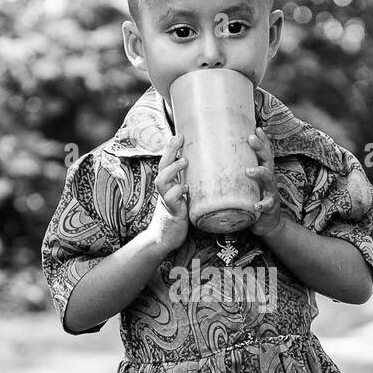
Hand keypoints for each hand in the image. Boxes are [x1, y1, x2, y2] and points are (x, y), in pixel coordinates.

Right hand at [146, 132, 188, 253]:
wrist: (164, 238)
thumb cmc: (178, 217)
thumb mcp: (184, 198)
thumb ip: (191, 187)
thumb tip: (210, 174)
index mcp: (169, 185)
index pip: (166, 162)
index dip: (171, 148)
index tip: (179, 134)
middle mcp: (165, 190)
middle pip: (162, 165)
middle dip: (169, 150)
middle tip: (179, 138)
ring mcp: (165, 200)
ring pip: (162, 180)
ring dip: (173, 169)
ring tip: (184, 161)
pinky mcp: (171, 212)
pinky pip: (170, 198)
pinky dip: (177, 192)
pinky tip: (186, 189)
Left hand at [246, 127, 282, 237]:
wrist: (266, 223)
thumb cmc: (252, 200)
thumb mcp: (245, 184)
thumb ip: (235, 173)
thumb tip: (212, 161)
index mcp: (262, 171)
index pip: (264, 153)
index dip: (262, 140)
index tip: (256, 128)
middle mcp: (268, 179)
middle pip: (267, 159)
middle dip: (260, 148)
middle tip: (250, 138)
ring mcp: (271, 192)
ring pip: (269, 179)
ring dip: (260, 172)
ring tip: (249, 171)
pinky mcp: (270, 207)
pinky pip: (268, 204)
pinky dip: (263, 204)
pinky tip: (257, 205)